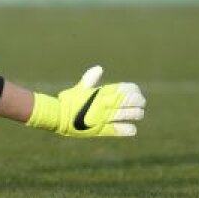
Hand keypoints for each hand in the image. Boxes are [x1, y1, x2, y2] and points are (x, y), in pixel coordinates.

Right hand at [28, 66, 145, 137]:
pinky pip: (117, 129)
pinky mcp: (100, 129)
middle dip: (137, 101)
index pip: (121, 88)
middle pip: (127, 100)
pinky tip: (132, 128)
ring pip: (125, 114)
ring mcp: (102, 117)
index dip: (132, 89)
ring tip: (139, 113)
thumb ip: (89, 80)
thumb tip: (99, 68)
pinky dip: (127, 129)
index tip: (136, 90)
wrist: (57, 116)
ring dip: (135, 113)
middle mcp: (102, 104)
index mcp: (98, 93)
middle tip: (141, 103)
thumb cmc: (67, 102)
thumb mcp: (78, 89)